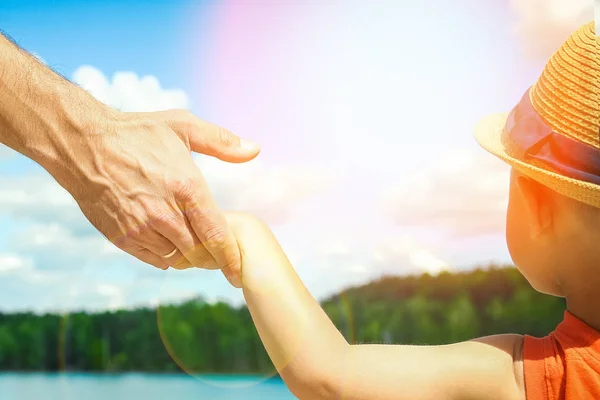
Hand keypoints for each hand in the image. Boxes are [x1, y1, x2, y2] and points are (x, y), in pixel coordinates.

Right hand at [52, 107, 258, 286]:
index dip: (231, 258)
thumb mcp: (182, 126)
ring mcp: (141, 228)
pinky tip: (172, 242)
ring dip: (191, 257)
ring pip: (178, 259)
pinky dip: (169, 257)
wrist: (83, 145)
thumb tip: (254, 150)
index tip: (239, 271)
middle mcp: (165, 213)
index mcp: (186, 187)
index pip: (217, 235)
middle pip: (200, 253)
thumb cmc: (137, 133)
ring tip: (196, 245)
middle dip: (214, 258)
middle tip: (219, 253)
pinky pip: (156, 260)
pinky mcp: (122, 238)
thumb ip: (221, 141)